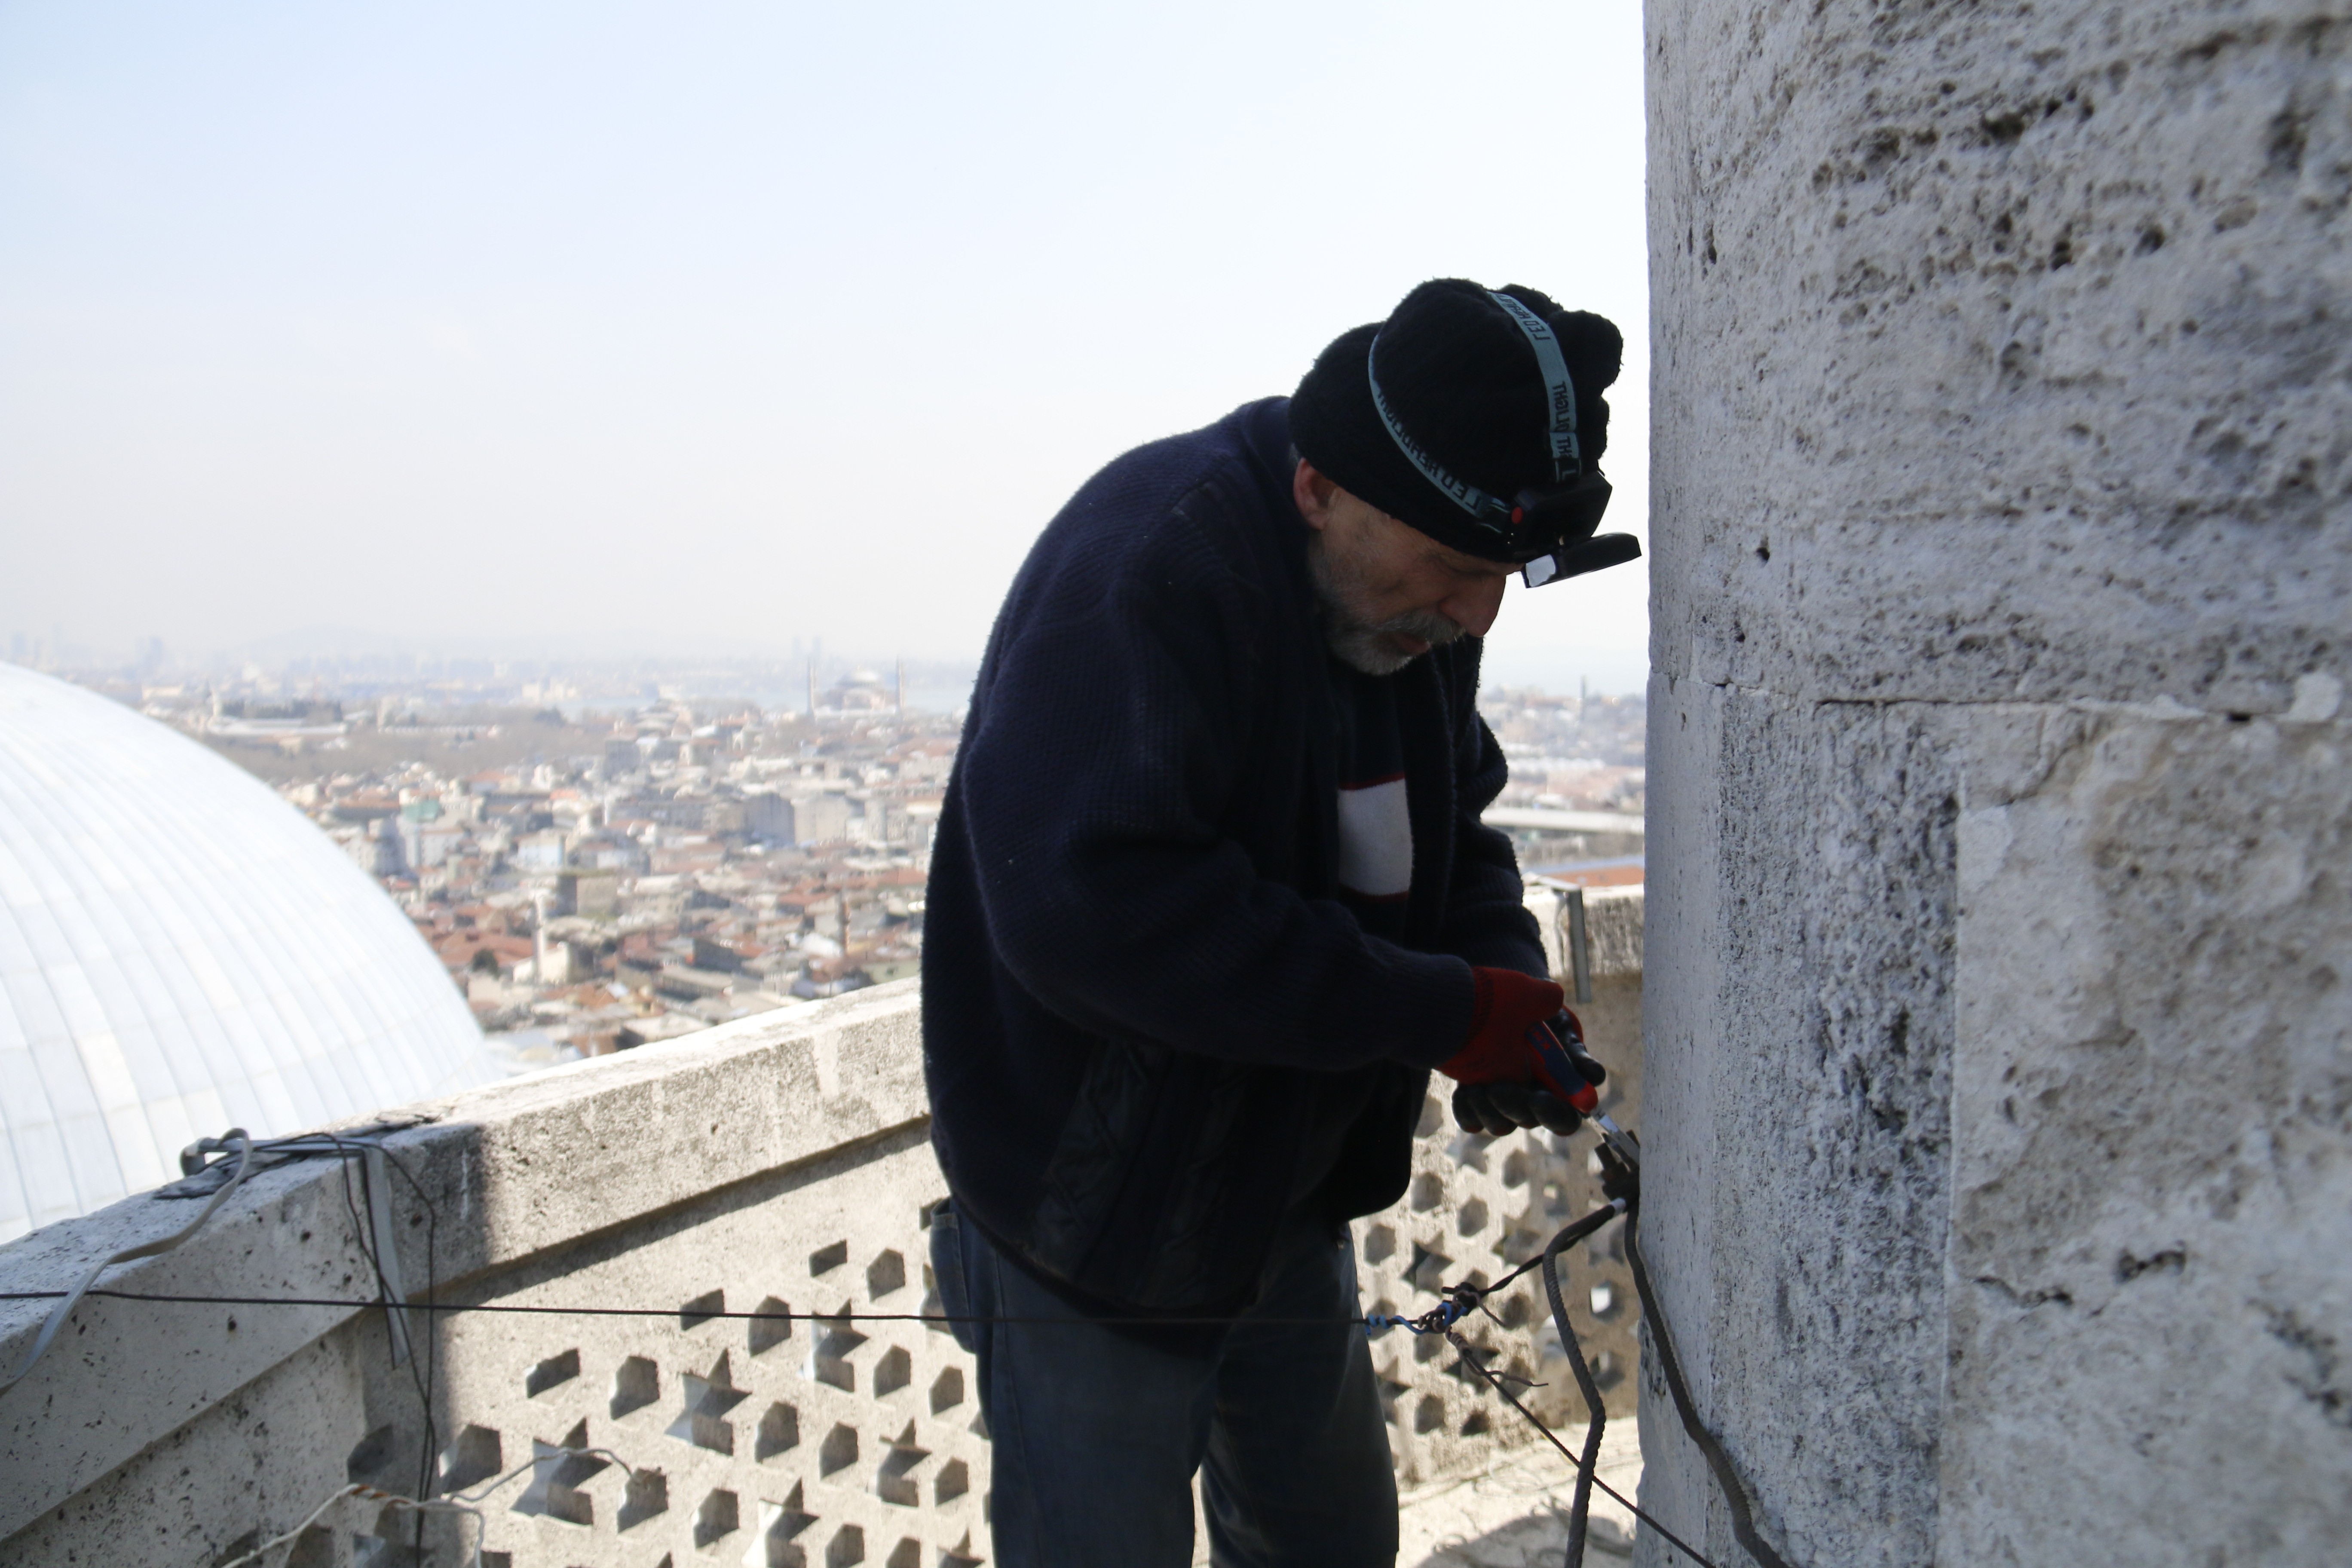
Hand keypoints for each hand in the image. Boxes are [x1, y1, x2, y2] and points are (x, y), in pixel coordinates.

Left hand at [1438, 969, 1605, 1135]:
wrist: (1500, 998)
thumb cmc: (1539, 1015)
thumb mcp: (1560, 1025)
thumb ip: (1574, 1049)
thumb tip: (1594, 1077)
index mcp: (1558, 1091)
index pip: (1564, 1119)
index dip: (1554, 1115)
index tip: (1540, 1099)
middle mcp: (1531, 1103)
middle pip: (1528, 1121)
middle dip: (1514, 1106)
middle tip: (1498, 1088)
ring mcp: (1503, 1104)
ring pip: (1499, 1125)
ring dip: (1489, 1109)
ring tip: (1477, 1087)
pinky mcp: (1476, 1101)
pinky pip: (1470, 1120)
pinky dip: (1467, 1109)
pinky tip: (1465, 1089)